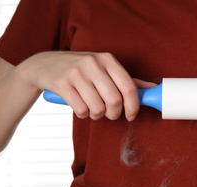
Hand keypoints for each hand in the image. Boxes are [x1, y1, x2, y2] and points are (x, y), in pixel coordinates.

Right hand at [16, 51, 155, 120]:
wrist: (44, 65)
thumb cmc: (81, 70)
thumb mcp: (104, 69)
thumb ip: (128, 80)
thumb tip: (152, 89)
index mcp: (108, 59)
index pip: (129, 87)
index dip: (134, 106)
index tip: (131, 115)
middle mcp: (93, 63)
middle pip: (114, 101)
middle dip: (114, 114)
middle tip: (109, 114)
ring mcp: (76, 72)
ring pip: (97, 108)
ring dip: (97, 116)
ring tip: (92, 108)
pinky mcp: (61, 83)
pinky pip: (81, 110)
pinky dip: (83, 114)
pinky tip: (79, 105)